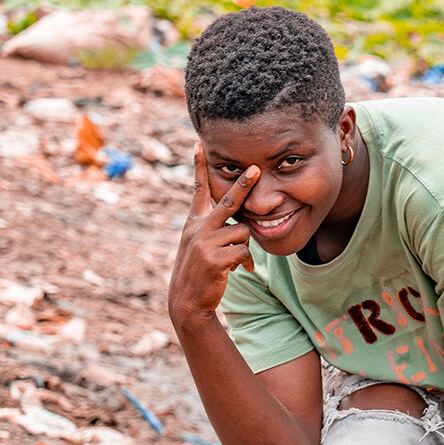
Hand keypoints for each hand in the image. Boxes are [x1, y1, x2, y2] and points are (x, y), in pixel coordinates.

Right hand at [167, 145, 258, 322]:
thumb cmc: (200, 270)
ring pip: (243, 233)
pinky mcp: (215, 258)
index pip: (198, 189)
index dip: (199, 167)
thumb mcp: (202, 245)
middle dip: (244, 184)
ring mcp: (205, 242)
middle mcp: (198, 228)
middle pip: (228, 201)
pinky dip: (244, 262)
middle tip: (256, 167)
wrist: (187, 300)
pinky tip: (236, 271)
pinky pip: (244, 252)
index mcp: (194, 221)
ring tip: (232, 260)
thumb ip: (218, 230)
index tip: (200, 144)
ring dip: (244, 247)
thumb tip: (246, 226)